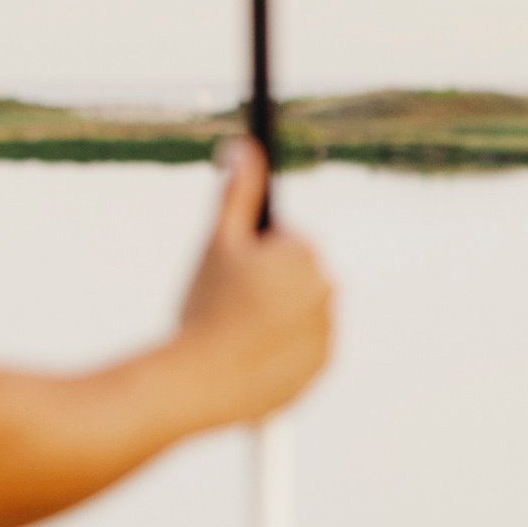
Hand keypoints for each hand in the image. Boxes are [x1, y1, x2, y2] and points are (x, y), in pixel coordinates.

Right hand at [174, 142, 333, 426]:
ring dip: (274, 320)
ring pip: (297, 314)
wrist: (198, 382)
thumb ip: (238, 192)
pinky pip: (301, 350)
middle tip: (229, 308)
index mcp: (307, 253)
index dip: (251, 260)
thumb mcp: (217, 242)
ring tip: (236, 336)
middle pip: (293, 278)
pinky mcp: (322, 367)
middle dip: (265, 287)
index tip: (232, 279)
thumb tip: (246, 145)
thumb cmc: (205, 307)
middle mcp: (329, 290)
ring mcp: (328, 331)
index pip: (284, 244)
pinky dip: (281, 352)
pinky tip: (251, 358)